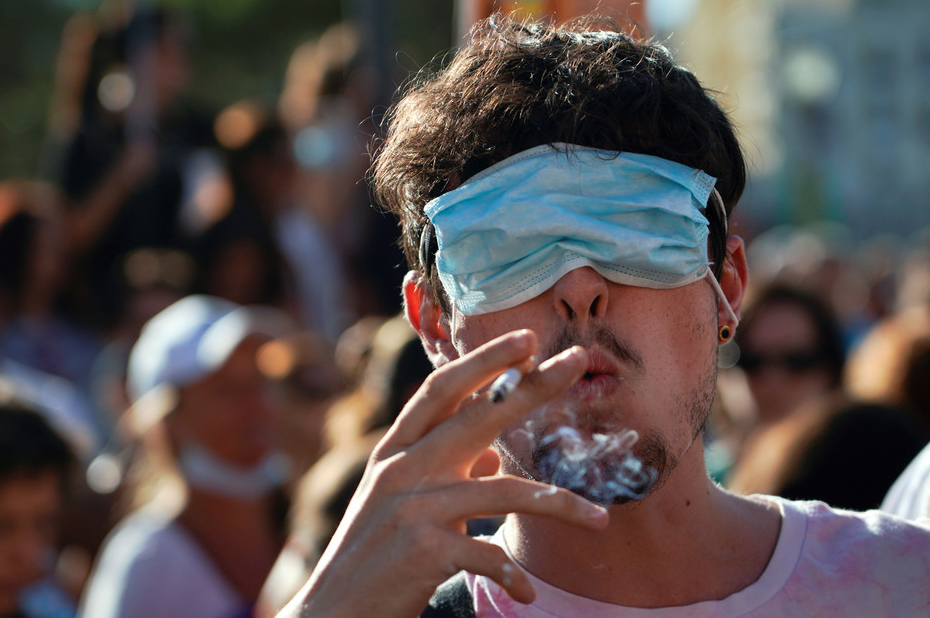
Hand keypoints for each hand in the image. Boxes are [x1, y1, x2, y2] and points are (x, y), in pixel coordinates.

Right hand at [278, 330, 607, 617]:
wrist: (329, 614)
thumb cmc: (375, 554)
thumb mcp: (402, 501)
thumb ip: (447, 470)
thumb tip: (497, 452)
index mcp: (396, 451)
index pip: (442, 389)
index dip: (484, 359)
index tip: (527, 339)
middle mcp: (402, 469)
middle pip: (480, 417)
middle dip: (533, 387)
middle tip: (578, 361)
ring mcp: (411, 508)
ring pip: (504, 490)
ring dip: (560, 505)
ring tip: (600, 519)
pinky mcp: (422, 551)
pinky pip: (486, 555)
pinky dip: (512, 575)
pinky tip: (527, 595)